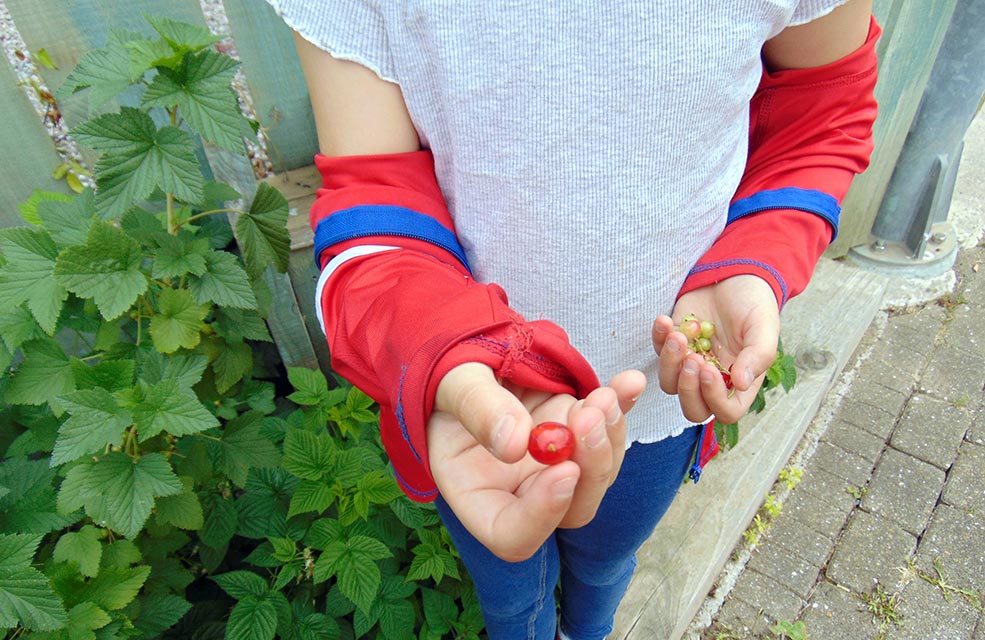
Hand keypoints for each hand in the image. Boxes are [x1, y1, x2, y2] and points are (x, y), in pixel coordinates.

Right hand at [427, 363, 645, 561]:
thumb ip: (478, 409)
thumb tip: (516, 444)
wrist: (468, 356)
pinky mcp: (577, 435)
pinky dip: (621, 409)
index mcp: (476, 494)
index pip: (513, 535)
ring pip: (597, 475)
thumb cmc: (448, 377)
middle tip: (590, 417)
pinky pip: (608, 433)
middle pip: (570, 510)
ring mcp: (553, 466)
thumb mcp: (452, 384)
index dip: (543, 515)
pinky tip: (629, 383)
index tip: (563, 471)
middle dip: (590, 468)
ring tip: (603, 395)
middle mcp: (520, 491)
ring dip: (608, 436)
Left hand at [652, 275, 779, 424]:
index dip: (714, 398)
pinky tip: (665, 320)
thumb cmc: (754, 303)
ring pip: (669, 384)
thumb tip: (741, 384)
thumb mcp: (764, 326)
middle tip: (693, 358)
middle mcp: (713, 379)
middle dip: (687, 388)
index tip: (710, 369)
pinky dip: (658, 338)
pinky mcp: (673, 345)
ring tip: (679, 335)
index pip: (726, 411)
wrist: (735, 276)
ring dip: (670, 362)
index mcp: (740, 381)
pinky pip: (657, 352)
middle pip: (693, 408)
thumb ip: (758, 356)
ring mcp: (690, 363)